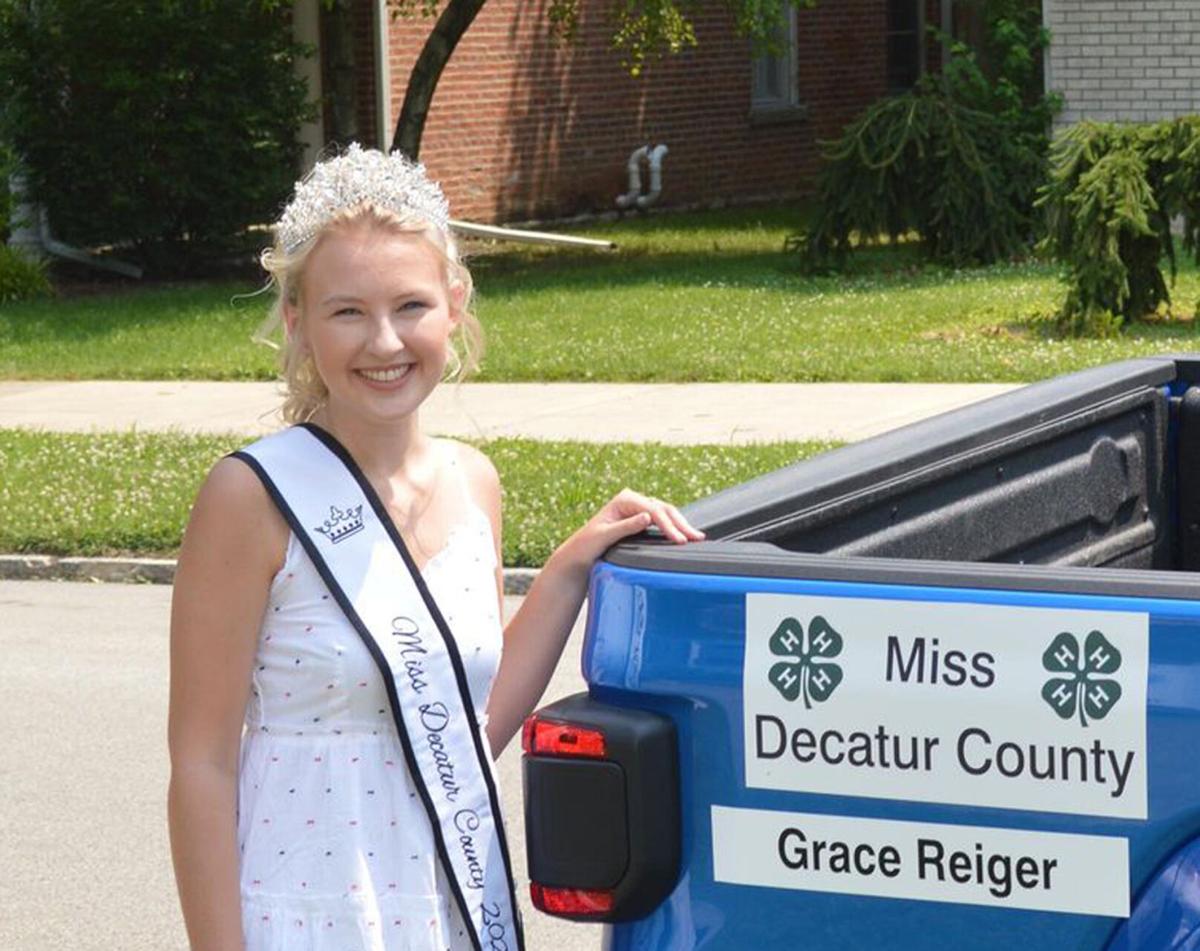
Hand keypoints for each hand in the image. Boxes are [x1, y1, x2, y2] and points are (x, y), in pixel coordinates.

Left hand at [554, 488, 705, 578]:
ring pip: (666, 514)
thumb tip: (648, 516)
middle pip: (663, 509)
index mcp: (624, 500)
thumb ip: (625, 526)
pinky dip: (675, 528)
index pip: (653, 510)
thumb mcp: (603, 536)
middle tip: (696, 538)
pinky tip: (684, 535)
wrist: (579, 555)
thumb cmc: (586, 545)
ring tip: (697, 537)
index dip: (668, 525)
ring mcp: (638, 509)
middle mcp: (632, 501)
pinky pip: (662, 521)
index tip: (679, 540)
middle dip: (680, 524)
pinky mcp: (641, 520)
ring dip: (681, 525)